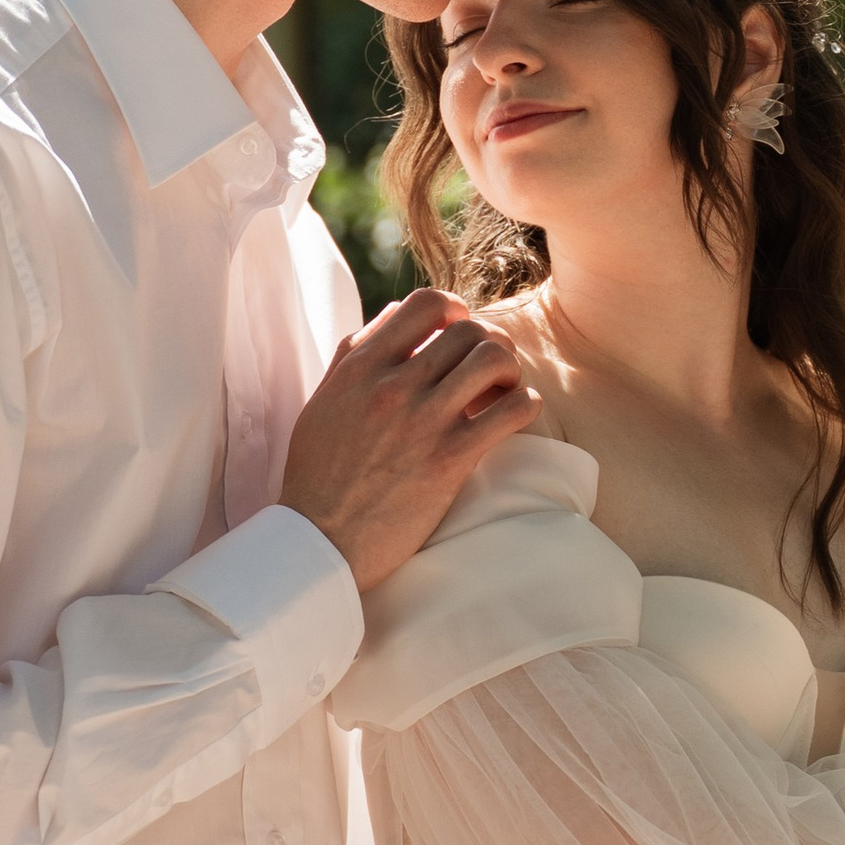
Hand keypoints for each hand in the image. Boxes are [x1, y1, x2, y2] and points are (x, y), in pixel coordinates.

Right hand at [282, 290, 536, 593]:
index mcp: (361, 367)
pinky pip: (512, 411)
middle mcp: (392, 386)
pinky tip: (517, 415)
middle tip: (490, 369)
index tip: (459, 331)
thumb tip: (397, 314)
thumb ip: (356, 353)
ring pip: (493, 359)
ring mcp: (422, 422)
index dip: (455, 310)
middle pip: (468, 329)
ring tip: (503, 390)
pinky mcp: (449, 460)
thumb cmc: (319, 474)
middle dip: (489, 342)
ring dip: (510, 370)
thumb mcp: (324, 400)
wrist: (320, 541)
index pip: (425, 304)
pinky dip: (526, 404)